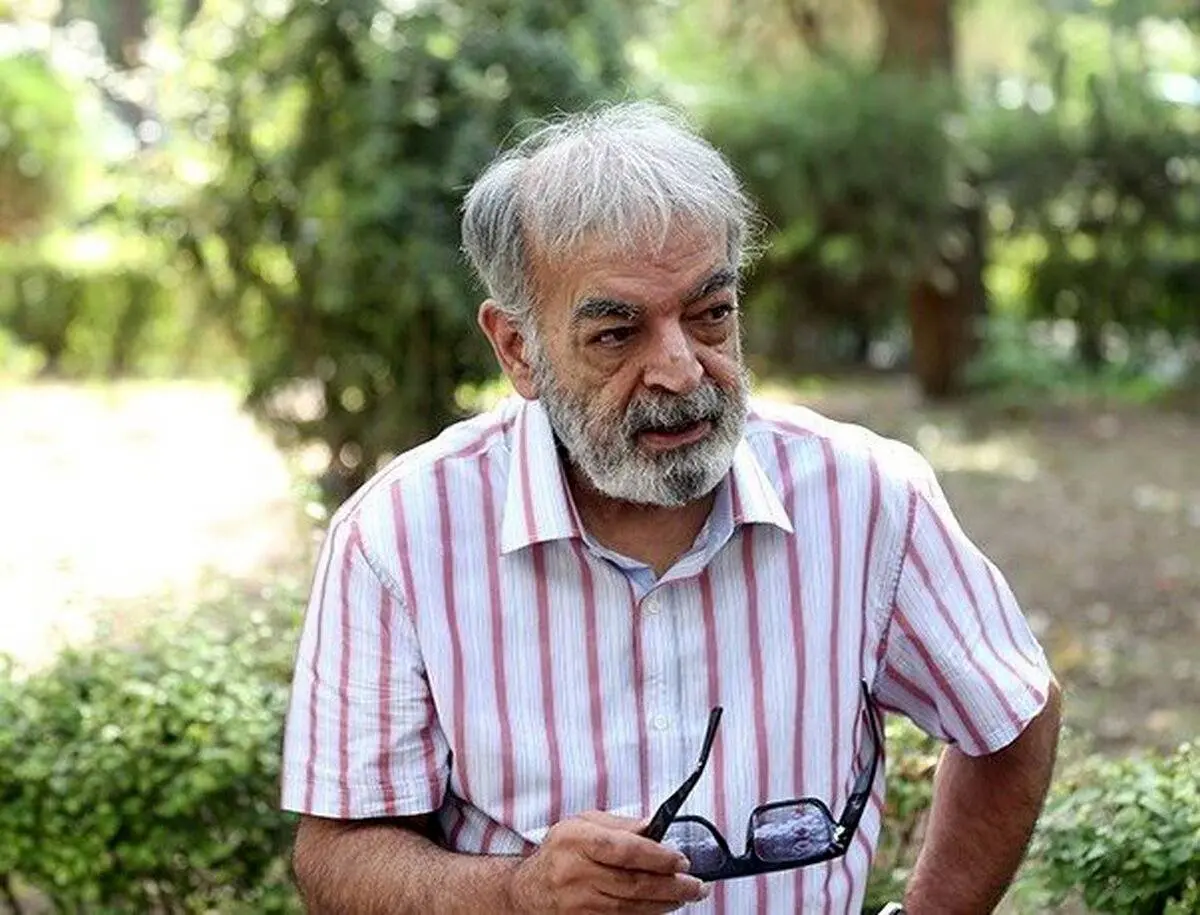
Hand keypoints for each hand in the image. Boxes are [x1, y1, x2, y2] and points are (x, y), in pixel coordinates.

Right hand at [506, 810, 709, 913]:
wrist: (527, 892)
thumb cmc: (560, 852)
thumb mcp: (582, 824)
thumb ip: (620, 825)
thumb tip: (655, 826)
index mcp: (576, 840)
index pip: (623, 849)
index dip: (657, 856)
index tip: (681, 860)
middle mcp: (575, 873)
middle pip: (632, 883)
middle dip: (672, 885)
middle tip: (696, 885)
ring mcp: (578, 904)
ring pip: (631, 907)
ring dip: (665, 904)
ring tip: (686, 896)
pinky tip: (662, 909)